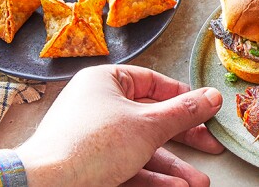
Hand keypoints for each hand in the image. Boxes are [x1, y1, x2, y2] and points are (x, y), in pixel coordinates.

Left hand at [15, 64, 223, 186]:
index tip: (207, 110)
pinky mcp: (90, 166)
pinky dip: (153, 177)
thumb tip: (213, 97)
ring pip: (143, 148)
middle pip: (151, 119)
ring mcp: (93, 138)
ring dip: (173, 166)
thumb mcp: (149, 125)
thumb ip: (184, 112)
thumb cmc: (90, 145)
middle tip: (211, 145)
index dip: (183, 98)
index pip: (153, 82)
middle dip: (184, 139)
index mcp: (105, 82)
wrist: (46, 186)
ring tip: (199, 182)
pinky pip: (128, 166)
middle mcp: (98, 106)